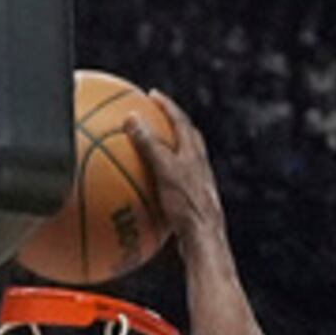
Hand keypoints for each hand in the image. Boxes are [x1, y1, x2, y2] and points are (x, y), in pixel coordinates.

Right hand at [126, 99, 224, 249]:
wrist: (205, 240)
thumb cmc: (187, 205)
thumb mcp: (164, 170)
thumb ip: (148, 144)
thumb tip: (131, 117)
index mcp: (195, 153)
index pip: (180, 120)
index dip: (166, 105)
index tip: (152, 95)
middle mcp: (200, 167)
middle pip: (187, 138)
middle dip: (172, 124)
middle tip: (155, 116)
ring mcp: (199, 186)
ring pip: (184, 162)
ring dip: (169, 152)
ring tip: (152, 149)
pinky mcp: (194, 205)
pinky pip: (175, 187)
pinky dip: (162, 182)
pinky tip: (147, 192)